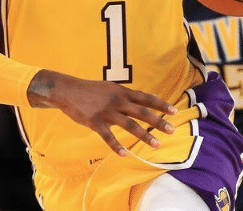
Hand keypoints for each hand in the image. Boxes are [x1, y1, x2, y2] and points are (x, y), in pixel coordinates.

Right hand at [28, 70, 176, 155]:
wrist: (68, 90)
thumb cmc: (90, 90)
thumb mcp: (110, 87)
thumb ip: (124, 95)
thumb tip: (139, 100)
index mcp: (122, 92)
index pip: (146, 98)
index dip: (160, 105)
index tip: (174, 112)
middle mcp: (118, 101)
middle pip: (142, 112)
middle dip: (158, 122)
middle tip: (171, 130)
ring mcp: (107, 112)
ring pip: (130, 125)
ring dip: (145, 136)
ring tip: (156, 144)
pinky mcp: (95, 122)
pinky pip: (108, 136)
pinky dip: (117, 146)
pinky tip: (125, 155)